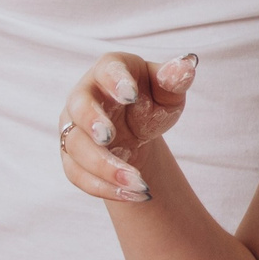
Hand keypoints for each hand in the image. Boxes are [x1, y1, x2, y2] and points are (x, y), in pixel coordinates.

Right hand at [58, 51, 196, 203]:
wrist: (136, 131)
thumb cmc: (150, 102)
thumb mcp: (167, 91)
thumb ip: (175, 79)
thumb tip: (186, 65)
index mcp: (109, 71)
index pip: (107, 70)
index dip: (115, 80)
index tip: (130, 94)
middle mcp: (84, 96)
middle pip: (78, 107)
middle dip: (91, 121)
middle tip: (108, 135)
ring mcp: (74, 128)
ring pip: (78, 147)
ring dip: (106, 167)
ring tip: (138, 182)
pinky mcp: (72, 157)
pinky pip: (79, 175)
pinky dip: (105, 188)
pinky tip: (133, 194)